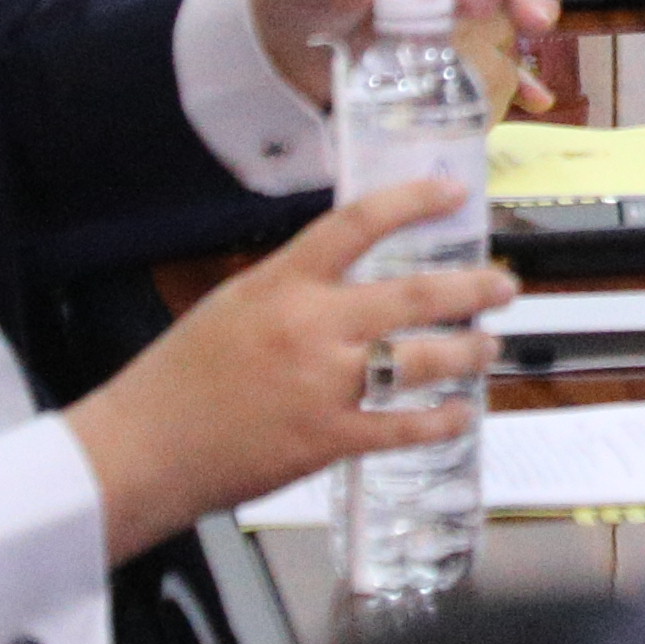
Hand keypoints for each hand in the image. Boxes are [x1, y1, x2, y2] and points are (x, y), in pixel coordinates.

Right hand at [64, 182, 508, 563]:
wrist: (140, 450)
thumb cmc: (176, 379)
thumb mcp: (232, 306)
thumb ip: (293, 289)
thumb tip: (348, 277)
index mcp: (281, 284)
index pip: (357, 224)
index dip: (411, 202)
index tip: (452, 193)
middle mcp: (309, 327)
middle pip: (411, 295)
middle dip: (470, 288)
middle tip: (504, 284)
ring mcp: (323, 386)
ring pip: (419, 359)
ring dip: (466, 351)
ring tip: (491, 344)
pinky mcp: (326, 441)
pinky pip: (400, 427)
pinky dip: (439, 421)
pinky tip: (461, 414)